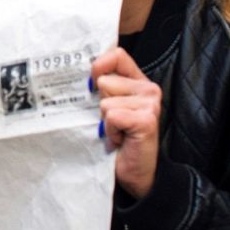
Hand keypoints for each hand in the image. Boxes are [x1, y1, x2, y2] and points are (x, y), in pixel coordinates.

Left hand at [92, 47, 160, 198]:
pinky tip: (120, 139)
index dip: (99, 66)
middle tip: (112, 123)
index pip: (117, 55)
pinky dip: (110, 131)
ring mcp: (150, 103)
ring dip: (105, 121)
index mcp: (138, 82)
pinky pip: (112, 115)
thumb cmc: (119, 140)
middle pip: (106, 81)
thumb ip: (103, 88)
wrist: (135, 173)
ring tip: (117, 132)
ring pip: (106, 101)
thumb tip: (80, 74)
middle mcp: (148, 89)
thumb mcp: (108, 109)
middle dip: (100, 105)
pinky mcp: (146, 119)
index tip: (92, 84)